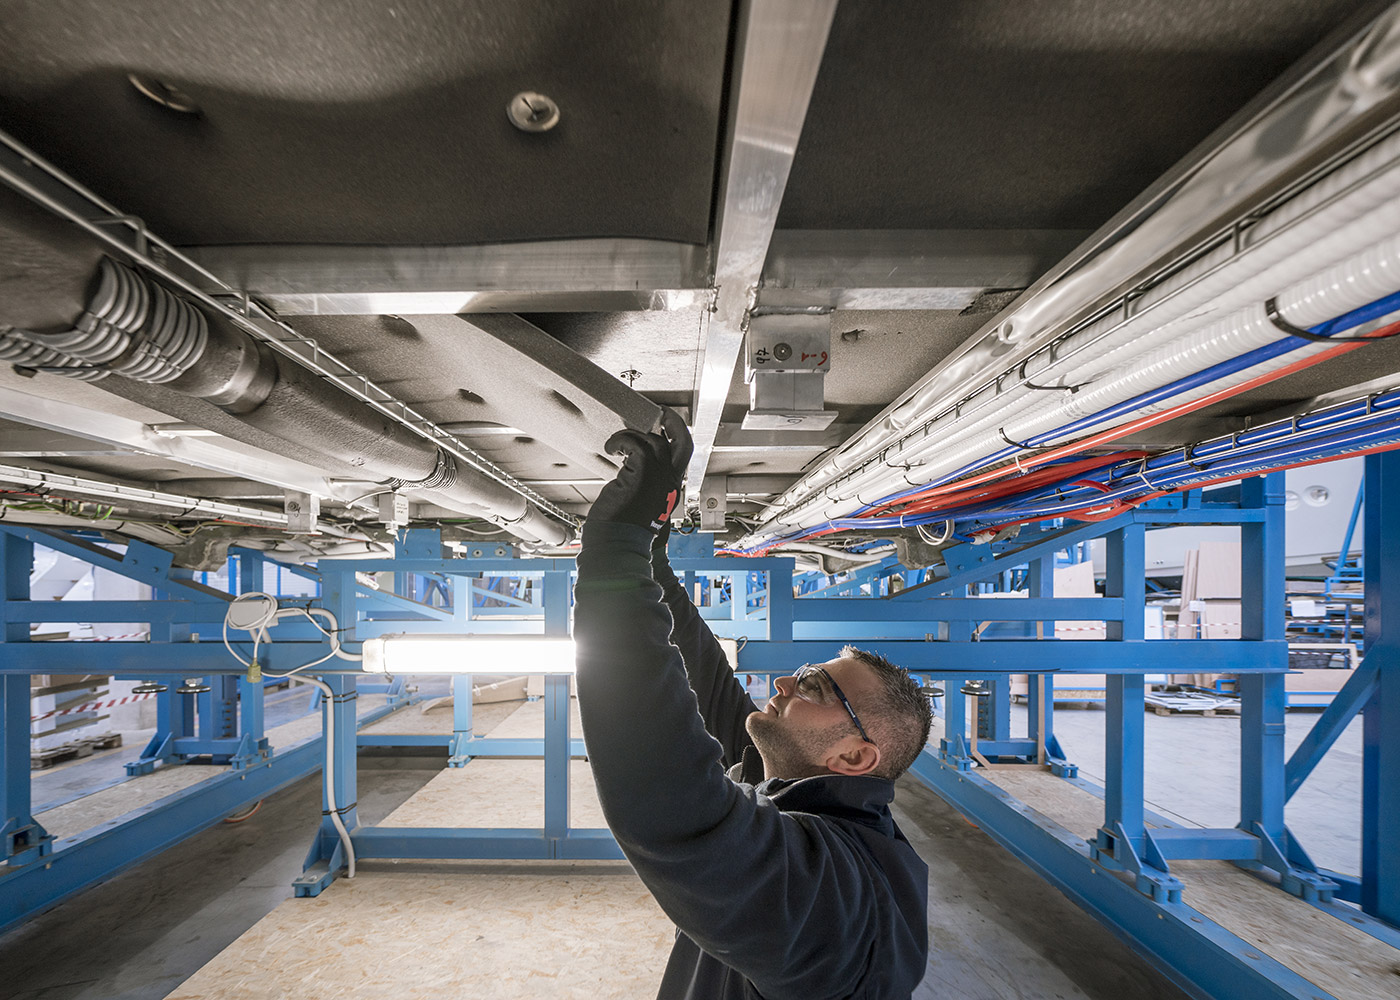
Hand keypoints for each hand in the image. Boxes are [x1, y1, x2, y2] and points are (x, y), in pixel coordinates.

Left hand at [590, 409, 692, 532]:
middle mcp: (669, 483)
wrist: (617, 548)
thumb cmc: (625, 535)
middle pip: (684, 443)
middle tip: (661, 412)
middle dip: (674, 423)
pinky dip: (620, 441)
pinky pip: (635, 444)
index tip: (662, 431)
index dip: (673, 441)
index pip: (682, 459)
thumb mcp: (643, 511)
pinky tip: (611, 448)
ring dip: (634, 435)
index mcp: (671, 491)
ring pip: (655, 440)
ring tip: (619, 442)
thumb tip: (632, 476)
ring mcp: (658, 478)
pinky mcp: (641, 474)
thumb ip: (645, 492)